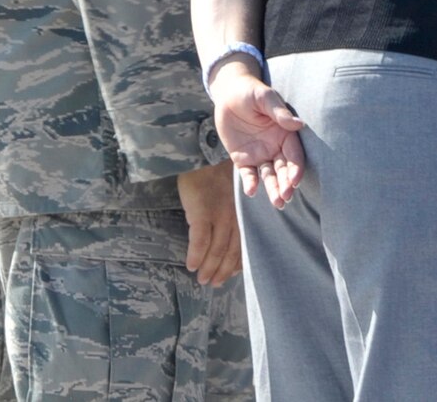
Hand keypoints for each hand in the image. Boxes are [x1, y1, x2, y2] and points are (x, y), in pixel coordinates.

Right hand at [177, 163, 240, 285]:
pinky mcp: (201, 213)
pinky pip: (200, 241)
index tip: (233, 274)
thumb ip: (232, 209)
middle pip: (230, 251)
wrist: (201, 153)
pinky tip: (192, 266)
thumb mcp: (231, 190)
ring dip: (209, 268)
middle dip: (223, 270)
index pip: (244, 243)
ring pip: (216, 250)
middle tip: (214, 283)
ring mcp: (219, 215)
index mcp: (243, 211)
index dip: (238, 262)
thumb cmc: (215, 171)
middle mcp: (234, 216)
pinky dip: (196, 256)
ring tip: (203, 280)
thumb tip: (227, 232)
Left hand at [212, 62, 306, 208]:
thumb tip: (298, 124)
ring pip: (269, 175)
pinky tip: (251, 191)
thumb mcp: (265, 98)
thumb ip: (279, 112)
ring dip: (273, 189)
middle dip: (286, 184)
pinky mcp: (243, 159)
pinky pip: (248, 174)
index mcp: (285, 134)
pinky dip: (251, 183)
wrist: (229, 95)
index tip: (294, 180)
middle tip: (285, 198)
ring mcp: (260, 154)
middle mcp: (275, 147)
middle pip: (283, 169)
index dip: (295, 168)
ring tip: (278, 203)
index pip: (294, 154)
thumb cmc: (251, 92)